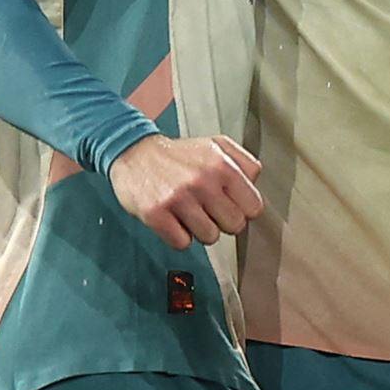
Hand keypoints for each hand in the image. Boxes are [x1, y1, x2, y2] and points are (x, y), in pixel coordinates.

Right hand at [107, 134, 263, 249]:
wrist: (134, 152)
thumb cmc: (179, 154)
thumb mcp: (217, 145)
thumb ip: (244, 163)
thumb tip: (255, 184)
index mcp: (223, 165)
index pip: (254, 207)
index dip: (244, 210)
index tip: (233, 206)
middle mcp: (203, 181)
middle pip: (235, 226)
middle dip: (224, 222)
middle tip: (210, 211)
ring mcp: (179, 198)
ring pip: (210, 238)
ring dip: (200, 230)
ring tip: (190, 213)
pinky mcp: (156, 214)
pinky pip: (182, 243)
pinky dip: (179, 236)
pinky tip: (174, 220)